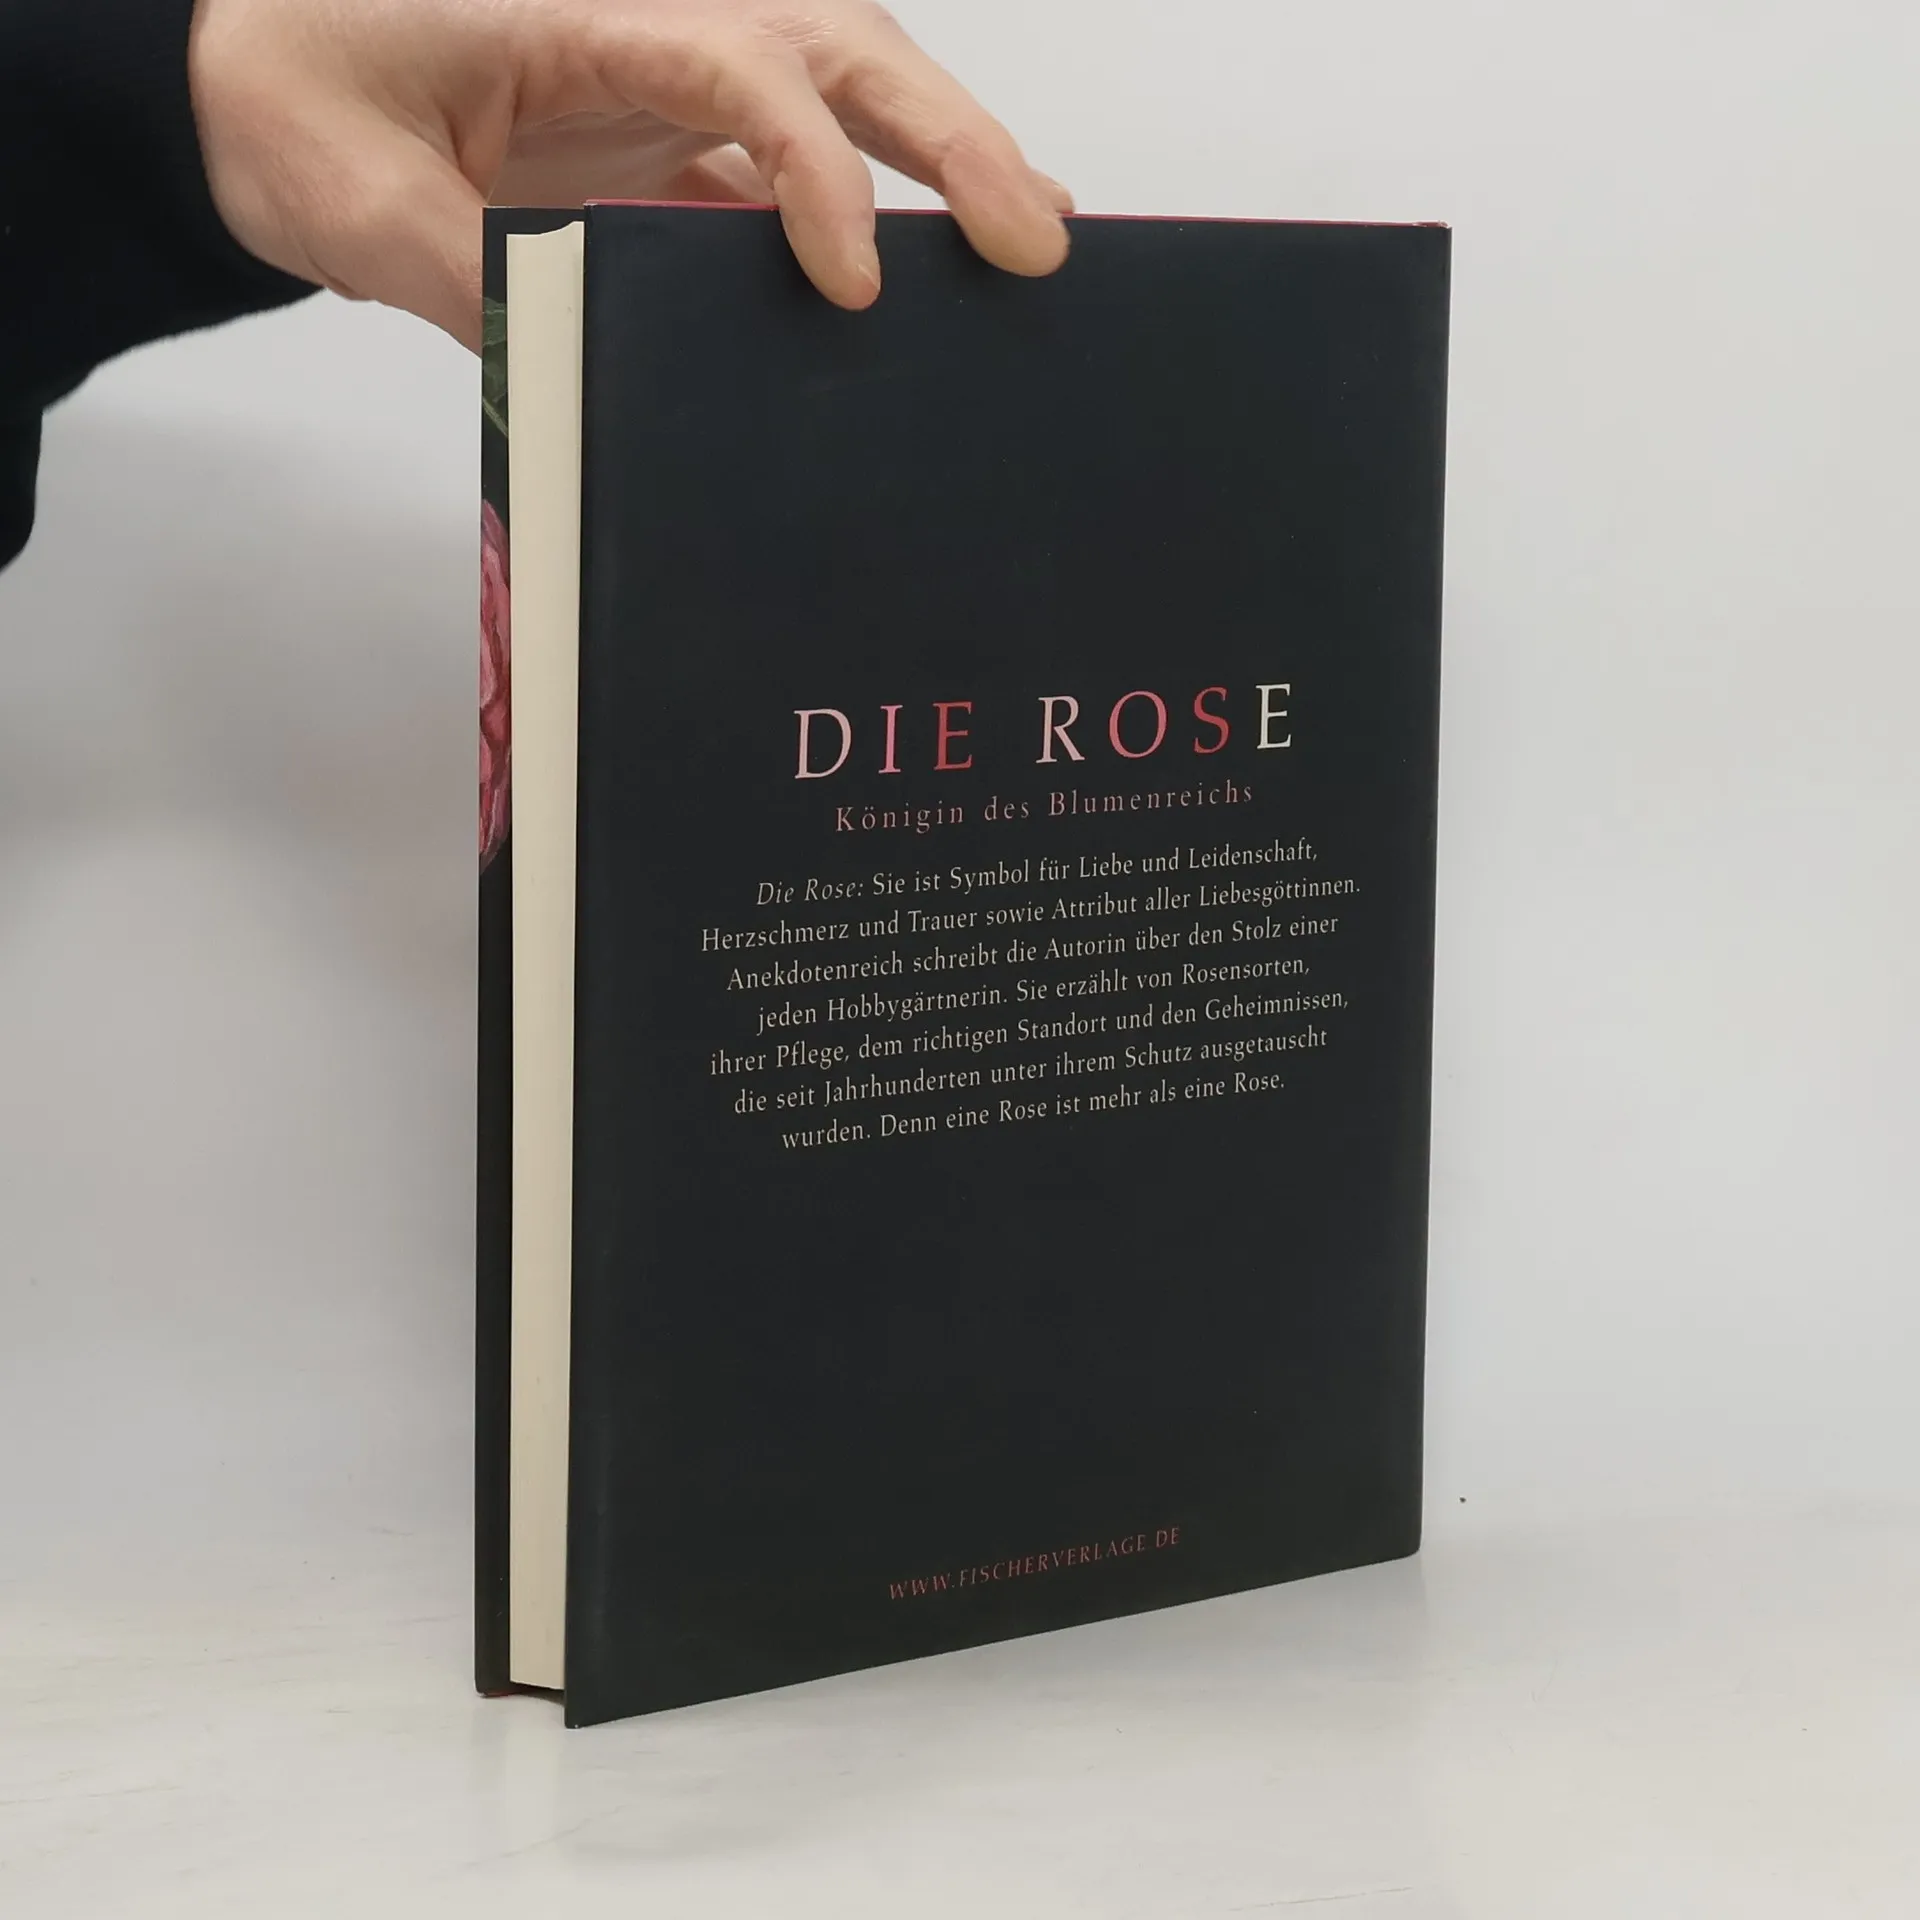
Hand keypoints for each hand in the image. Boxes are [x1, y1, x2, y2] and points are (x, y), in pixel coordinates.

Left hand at [188, 0, 1073, 349]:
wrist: (240, 68)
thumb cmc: (281, 97)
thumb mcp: (356, 198)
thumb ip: (479, 279)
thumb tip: (599, 372)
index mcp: (579, 8)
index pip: (742, 67)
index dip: (817, 169)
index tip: (851, 284)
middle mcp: (648, 19)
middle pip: (840, 48)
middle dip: (952, 138)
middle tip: (1037, 241)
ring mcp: (664, 71)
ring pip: (840, 88)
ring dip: (943, 154)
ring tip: (1033, 237)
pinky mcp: (662, 130)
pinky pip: (787, 156)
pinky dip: (867, 203)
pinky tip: (926, 265)